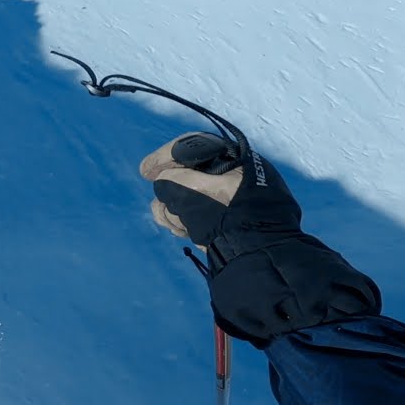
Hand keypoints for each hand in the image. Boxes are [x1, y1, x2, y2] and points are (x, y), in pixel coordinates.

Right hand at [139, 132, 379, 345]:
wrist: (260, 257)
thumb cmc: (229, 216)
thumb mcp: (194, 191)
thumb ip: (171, 180)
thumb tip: (162, 182)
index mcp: (233, 159)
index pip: (190, 147)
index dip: (163, 156)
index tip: (144, 172)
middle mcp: (231, 176)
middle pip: (184, 175)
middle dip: (168, 192)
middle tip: (162, 207)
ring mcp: (227, 201)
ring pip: (185, 197)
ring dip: (173, 211)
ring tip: (178, 227)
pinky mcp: (222, 221)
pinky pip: (194, 215)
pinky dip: (184, 222)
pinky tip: (185, 232)